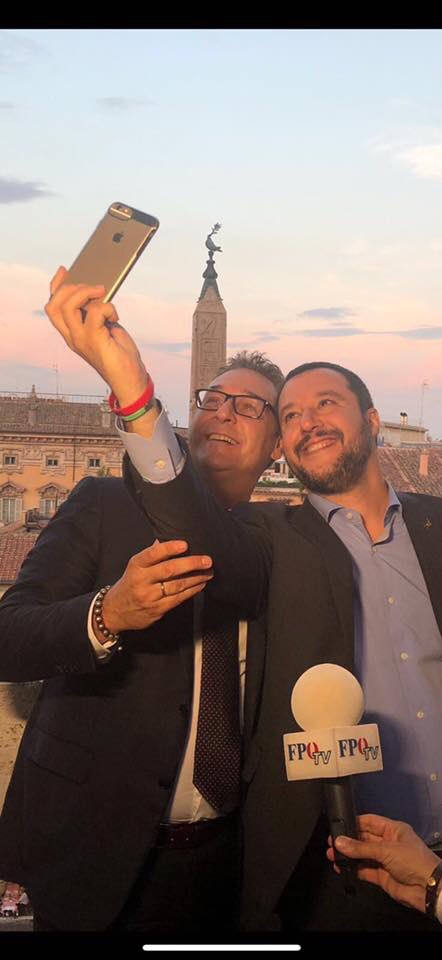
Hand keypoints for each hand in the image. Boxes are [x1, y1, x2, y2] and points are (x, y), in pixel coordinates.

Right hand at [44, 266, 149, 409]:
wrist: (129, 378)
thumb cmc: (119, 353)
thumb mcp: (105, 327)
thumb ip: (96, 312)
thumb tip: (97, 290)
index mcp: (71, 333)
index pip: (53, 307)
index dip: (56, 286)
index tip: (64, 270)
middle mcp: (71, 336)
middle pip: (55, 305)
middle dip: (71, 287)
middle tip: (93, 286)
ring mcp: (80, 339)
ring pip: (68, 306)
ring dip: (86, 292)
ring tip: (103, 292)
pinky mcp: (94, 340)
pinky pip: (95, 312)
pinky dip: (107, 307)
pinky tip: (115, 315)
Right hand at [97, 539, 212, 633]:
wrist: (115, 612)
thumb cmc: (130, 584)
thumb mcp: (135, 566)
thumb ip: (152, 554)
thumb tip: (167, 538)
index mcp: (136, 566)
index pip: (153, 554)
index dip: (169, 548)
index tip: (185, 544)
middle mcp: (142, 581)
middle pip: (169, 570)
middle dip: (191, 564)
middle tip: (207, 560)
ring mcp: (149, 597)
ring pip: (177, 585)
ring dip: (196, 578)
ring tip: (208, 572)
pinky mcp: (156, 610)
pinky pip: (178, 599)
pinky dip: (192, 591)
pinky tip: (200, 585)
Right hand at [327, 813, 439, 913]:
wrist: (428, 889)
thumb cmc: (414, 861)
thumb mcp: (386, 850)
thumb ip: (361, 848)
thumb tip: (340, 842)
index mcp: (393, 830)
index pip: (369, 822)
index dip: (354, 823)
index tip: (338, 826)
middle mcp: (388, 843)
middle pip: (363, 839)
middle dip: (348, 841)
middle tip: (331, 843)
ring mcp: (385, 860)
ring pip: (362, 855)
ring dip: (348, 856)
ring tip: (333, 856)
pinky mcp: (382, 876)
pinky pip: (364, 870)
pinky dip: (353, 870)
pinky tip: (342, 869)